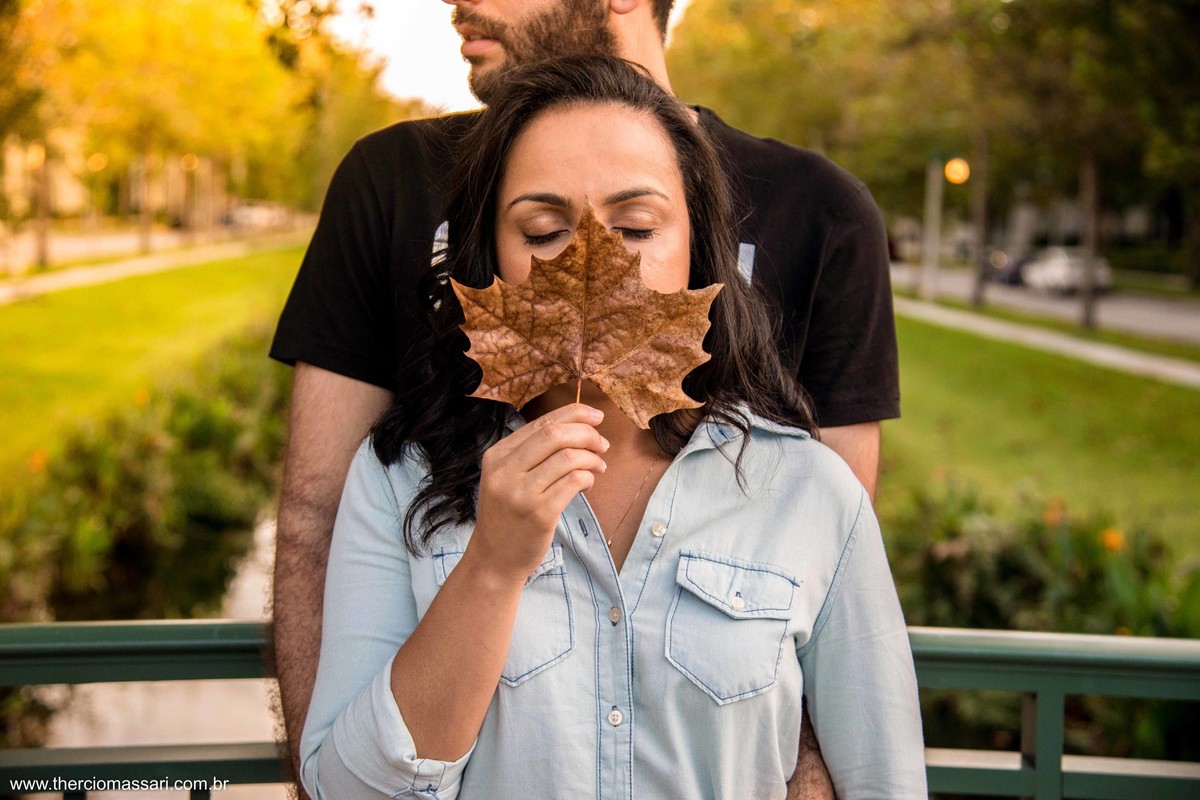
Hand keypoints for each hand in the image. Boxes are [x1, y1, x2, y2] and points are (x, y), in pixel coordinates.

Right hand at [467, 403, 608, 581]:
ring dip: (592, 458)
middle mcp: (505, 471)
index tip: (597, 416)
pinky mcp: (540, 514)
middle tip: (602, 444)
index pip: (541, 423)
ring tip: (598, 466)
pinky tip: (588, 484)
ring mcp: (521, 493)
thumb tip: (578, 426)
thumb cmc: (508, 515)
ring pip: (569, 458)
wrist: (494, 559)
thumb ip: (533, 452)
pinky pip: (574, 482)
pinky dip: (589, 478)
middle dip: (587, 434)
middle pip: (555, 435)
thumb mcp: (506, 478)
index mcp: (497, 455)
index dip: (575, 414)